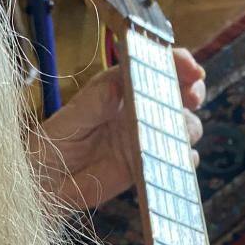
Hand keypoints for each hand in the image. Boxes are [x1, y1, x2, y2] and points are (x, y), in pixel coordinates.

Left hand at [31, 47, 204, 207]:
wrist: (51, 182)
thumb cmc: (56, 142)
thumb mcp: (71, 119)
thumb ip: (93, 104)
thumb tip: (116, 88)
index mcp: (122, 85)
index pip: (156, 65)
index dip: (178, 62)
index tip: (191, 69)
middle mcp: (140, 107)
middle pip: (180, 91)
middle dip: (194, 91)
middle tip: (193, 97)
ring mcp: (148, 136)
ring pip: (185, 125)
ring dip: (189, 127)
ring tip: (180, 134)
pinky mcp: (151, 164)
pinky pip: (178, 158)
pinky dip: (186, 158)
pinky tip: (182, 159)